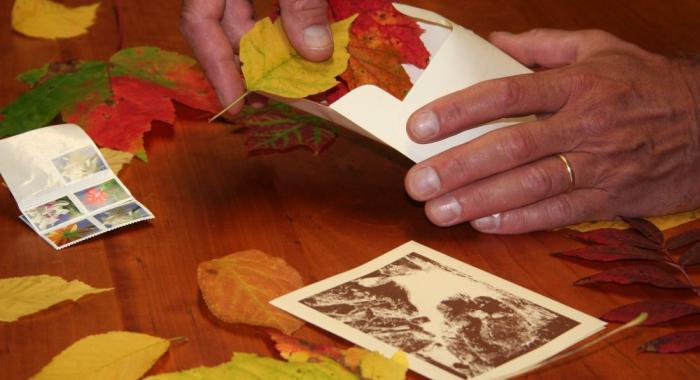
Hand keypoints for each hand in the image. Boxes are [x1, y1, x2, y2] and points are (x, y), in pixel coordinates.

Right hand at [180, 0, 331, 113]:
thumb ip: (302, 4)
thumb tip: (315, 53)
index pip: (198, 23)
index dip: (215, 68)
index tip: (236, 105)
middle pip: (224, 30)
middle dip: (251, 68)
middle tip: (273, 103)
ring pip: (246, 21)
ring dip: (270, 53)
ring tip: (291, 85)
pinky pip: (265, 7)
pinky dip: (283, 30)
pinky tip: (303, 51)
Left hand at [404, 29, 699, 233]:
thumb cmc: (647, 84)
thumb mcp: (601, 48)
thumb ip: (543, 44)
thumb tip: (493, 42)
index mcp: (577, 83)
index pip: (506, 94)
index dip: (459, 110)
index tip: (420, 126)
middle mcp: (584, 125)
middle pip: (511, 146)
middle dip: (458, 166)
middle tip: (416, 181)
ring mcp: (597, 165)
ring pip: (529, 186)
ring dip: (478, 201)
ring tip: (438, 211)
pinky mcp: (609, 198)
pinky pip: (558, 213)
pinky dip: (519, 221)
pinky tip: (484, 224)